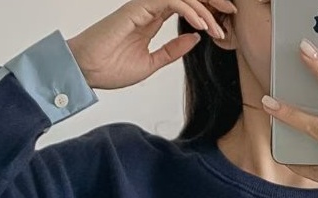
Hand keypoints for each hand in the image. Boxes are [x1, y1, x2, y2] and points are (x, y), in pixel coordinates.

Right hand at [68, 0, 236, 91]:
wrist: (86, 71)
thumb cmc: (109, 68)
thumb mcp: (151, 64)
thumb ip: (172, 50)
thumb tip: (195, 39)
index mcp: (151, 19)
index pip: (184, 7)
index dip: (205, 13)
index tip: (223, 28)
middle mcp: (149, 8)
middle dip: (211, 2)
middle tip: (231, 14)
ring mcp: (143, 6)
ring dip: (204, 8)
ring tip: (219, 24)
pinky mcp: (138, 8)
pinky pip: (170, 1)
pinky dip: (189, 10)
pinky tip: (201, 24)